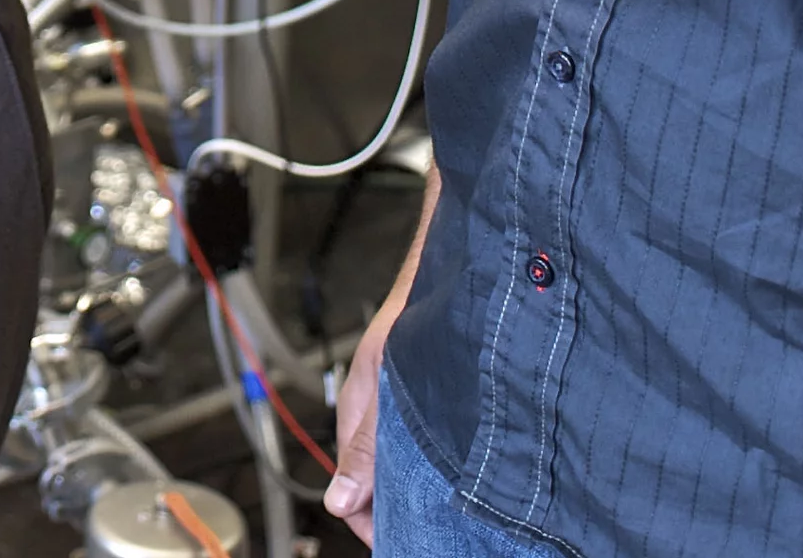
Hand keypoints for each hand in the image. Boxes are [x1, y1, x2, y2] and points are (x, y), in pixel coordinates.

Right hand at [326, 156, 433, 535]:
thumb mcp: (383, 381)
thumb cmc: (415, 311)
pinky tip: (462, 474)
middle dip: (400, 509)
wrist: (456, 272)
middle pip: (383, 484)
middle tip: (430, 531)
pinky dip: (439, 466)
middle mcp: (384, 418)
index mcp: (360, 417)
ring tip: (450, 511)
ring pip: (409, 467)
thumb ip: (363, 443)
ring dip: (424, 489)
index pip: (355, 491)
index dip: (373, 523)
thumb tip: (341, 502)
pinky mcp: (436, 404)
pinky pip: (429, 447)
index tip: (396, 541)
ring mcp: (410, 411)